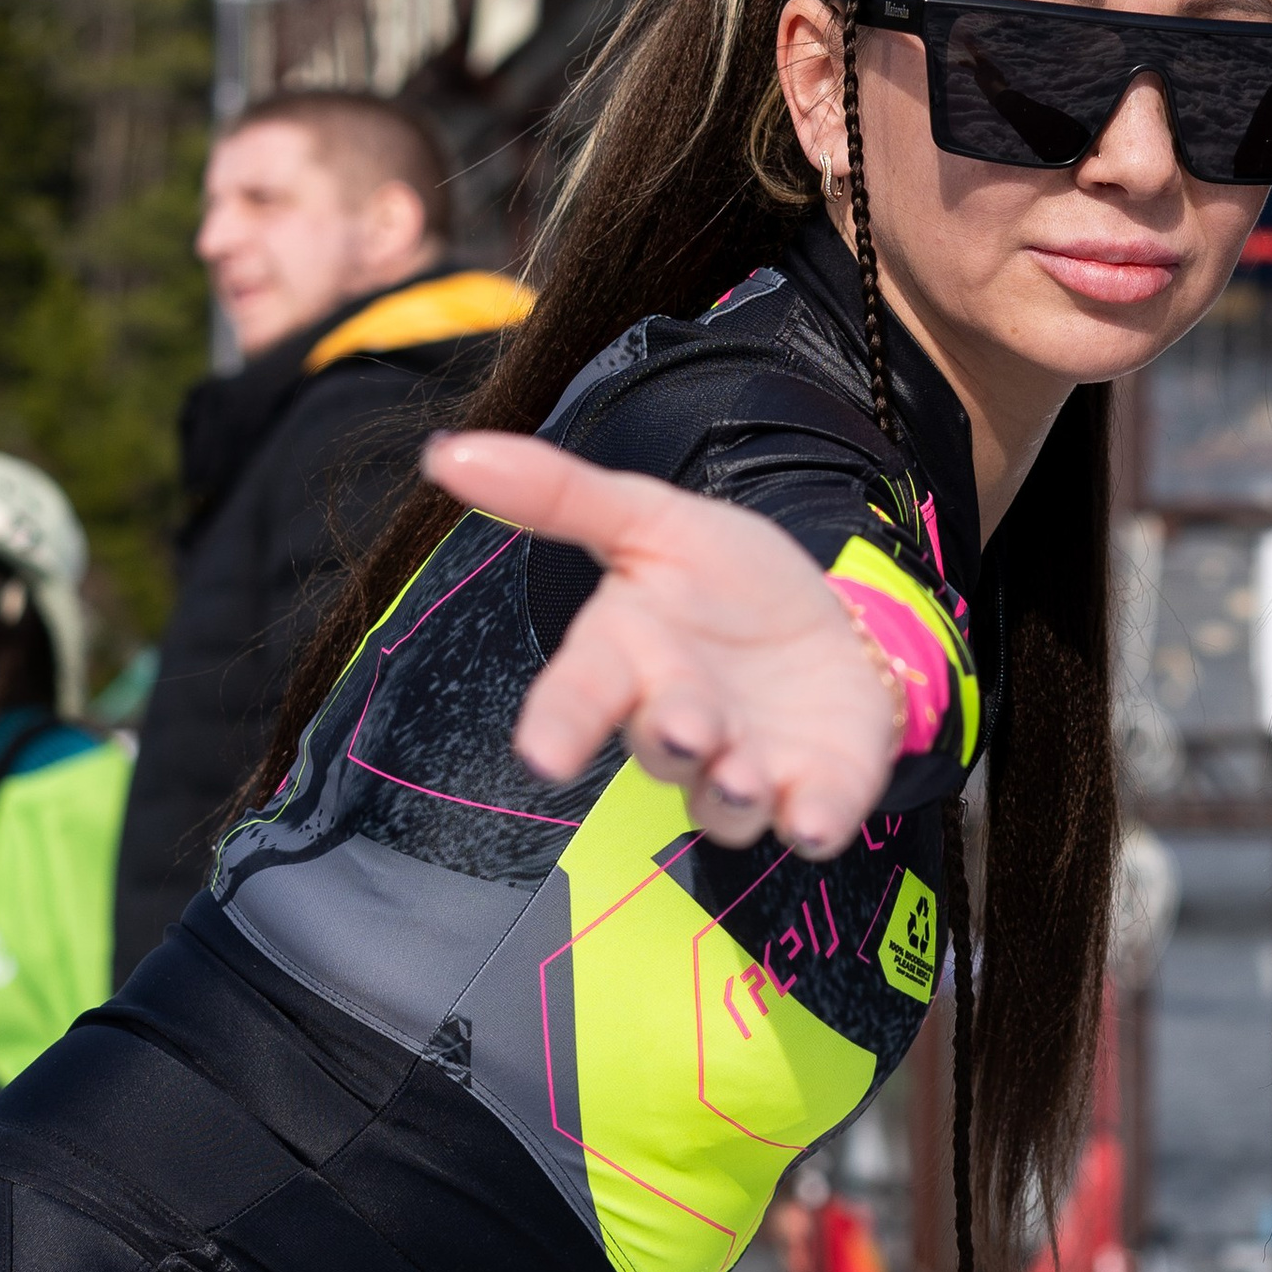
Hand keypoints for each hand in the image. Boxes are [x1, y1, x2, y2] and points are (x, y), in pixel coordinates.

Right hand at [424, 429, 901, 855]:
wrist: (824, 621)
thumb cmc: (721, 580)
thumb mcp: (651, 519)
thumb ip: (557, 494)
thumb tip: (447, 451)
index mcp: (628, 659)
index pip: (578, 695)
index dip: (560, 726)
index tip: (542, 754)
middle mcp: (679, 725)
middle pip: (659, 746)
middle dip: (670, 738)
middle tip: (687, 729)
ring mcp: (745, 765)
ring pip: (723, 803)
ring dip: (731, 793)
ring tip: (744, 773)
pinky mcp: (814, 788)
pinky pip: (811, 819)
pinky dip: (814, 820)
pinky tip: (816, 817)